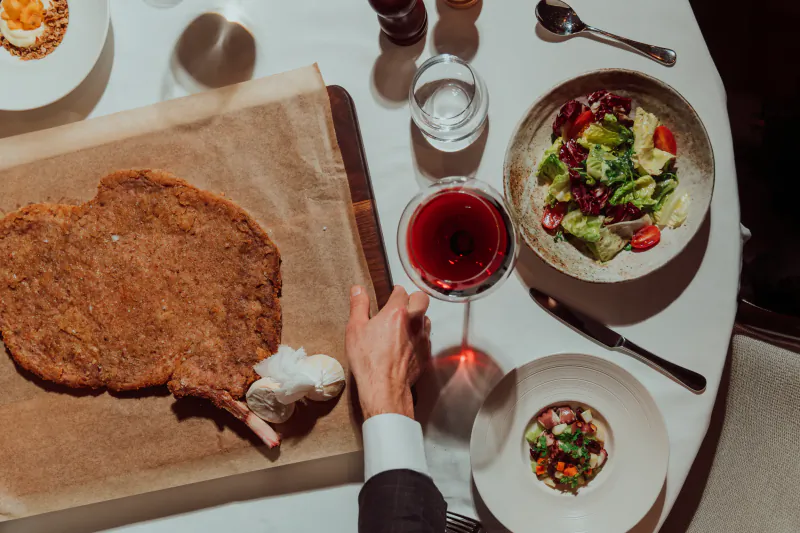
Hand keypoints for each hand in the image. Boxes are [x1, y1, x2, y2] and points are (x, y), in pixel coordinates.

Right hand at [346, 285, 431, 419]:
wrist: (384, 387)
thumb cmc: (368, 360)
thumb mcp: (355, 329)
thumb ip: (358, 305)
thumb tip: (358, 289)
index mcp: (397, 312)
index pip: (401, 291)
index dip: (396, 291)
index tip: (392, 294)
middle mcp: (414, 322)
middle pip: (422, 299)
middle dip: (413, 298)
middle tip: (402, 305)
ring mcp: (422, 338)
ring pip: (427, 318)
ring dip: (418, 318)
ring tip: (404, 325)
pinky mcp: (426, 353)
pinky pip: (426, 338)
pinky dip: (419, 337)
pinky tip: (407, 344)